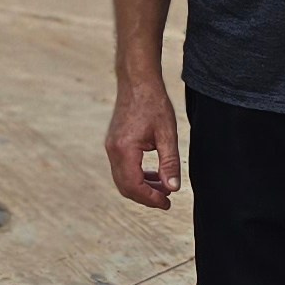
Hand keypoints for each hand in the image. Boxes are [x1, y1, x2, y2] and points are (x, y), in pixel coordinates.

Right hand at [105, 74, 180, 208]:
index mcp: (124, 149)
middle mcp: (113, 150)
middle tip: (166, 200)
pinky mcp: (113, 143)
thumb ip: (170, 162)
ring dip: (141, 187)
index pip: (134, 185)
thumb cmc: (153, 103)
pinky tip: (154, 174)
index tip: (167, 203)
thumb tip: (173, 188)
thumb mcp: (167, 134)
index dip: (151, 198)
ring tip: (164, 188)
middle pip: (125, 187)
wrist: (137, 82)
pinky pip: (122, 168)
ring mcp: (111, 147)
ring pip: (122, 179)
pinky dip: (136, 176)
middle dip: (145, 197)